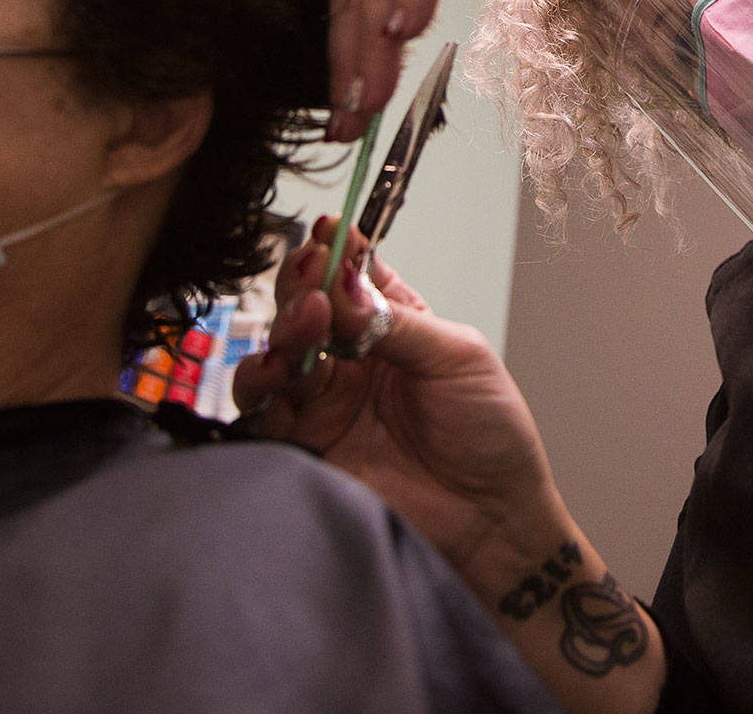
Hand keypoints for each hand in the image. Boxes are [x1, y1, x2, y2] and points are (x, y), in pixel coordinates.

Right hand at [234, 217, 565, 572]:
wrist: (491, 518)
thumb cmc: (491, 433)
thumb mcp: (459, 359)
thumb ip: (399, 322)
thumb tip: (346, 282)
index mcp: (392, 323)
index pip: (349, 273)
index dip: (335, 251)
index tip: (328, 234)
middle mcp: (349, 357)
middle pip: (303, 305)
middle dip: (303, 284)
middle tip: (315, 278)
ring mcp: (324, 401)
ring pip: (277, 350)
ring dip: (284, 329)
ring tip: (307, 320)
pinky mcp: (305, 444)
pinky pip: (264, 409)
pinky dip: (261, 383)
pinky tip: (276, 369)